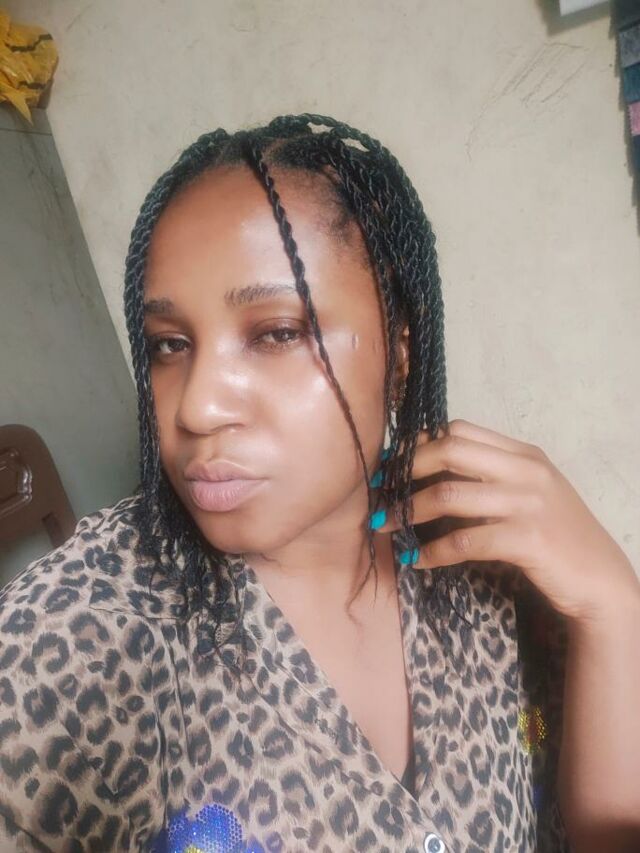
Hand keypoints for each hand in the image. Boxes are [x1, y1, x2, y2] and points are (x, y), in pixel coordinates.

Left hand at [371, 419, 639, 624]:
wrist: (600, 579)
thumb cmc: (557, 536)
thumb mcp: (529, 493)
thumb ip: (490, 476)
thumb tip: (429, 472)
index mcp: (524, 454)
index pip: (460, 430)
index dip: (419, 445)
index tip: (391, 465)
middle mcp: (526, 470)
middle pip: (449, 451)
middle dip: (406, 470)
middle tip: (380, 492)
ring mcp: (528, 503)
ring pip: (449, 495)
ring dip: (407, 512)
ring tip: (384, 527)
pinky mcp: (527, 539)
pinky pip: (464, 541)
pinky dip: (433, 552)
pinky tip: (417, 560)